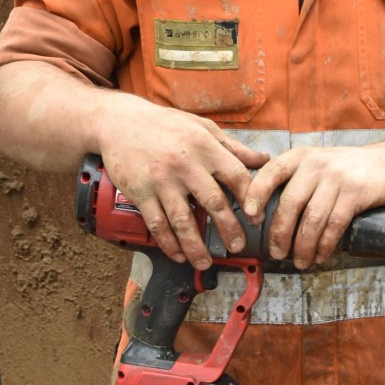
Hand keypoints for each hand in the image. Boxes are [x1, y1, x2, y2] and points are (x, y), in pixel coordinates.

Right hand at [98, 101, 268, 269]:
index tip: (256, 218)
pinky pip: (157, 224)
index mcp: (205, 146)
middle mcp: (185, 164)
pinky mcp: (141, 193)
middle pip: (213, 202)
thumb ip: (233, 147)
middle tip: (237, 246)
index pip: (235, 175)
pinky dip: (168, 243)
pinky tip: (178, 254)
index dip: (250, 199)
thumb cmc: (166, 124)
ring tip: (205, 262)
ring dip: (196, 246)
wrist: (121, 122)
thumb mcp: (203, 127)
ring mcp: (162, 180)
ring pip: (183, 220)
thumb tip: (264, 160)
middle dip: (228, 228)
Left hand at [244, 145, 384, 269]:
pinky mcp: (356, 192)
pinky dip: (325, 245)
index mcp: (300, 157)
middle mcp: (316, 164)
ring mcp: (337, 178)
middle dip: (280, 234)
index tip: (250, 216)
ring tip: (300, 262)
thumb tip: (257, 212)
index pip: (272, 171)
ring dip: (303, 246)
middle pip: (291, 203)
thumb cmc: (341, 170)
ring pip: (313, 218)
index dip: (257, 193)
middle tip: (277, 254)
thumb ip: (291, 179)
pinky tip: (320, 256)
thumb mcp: (314, 163)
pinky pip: (335, 224)